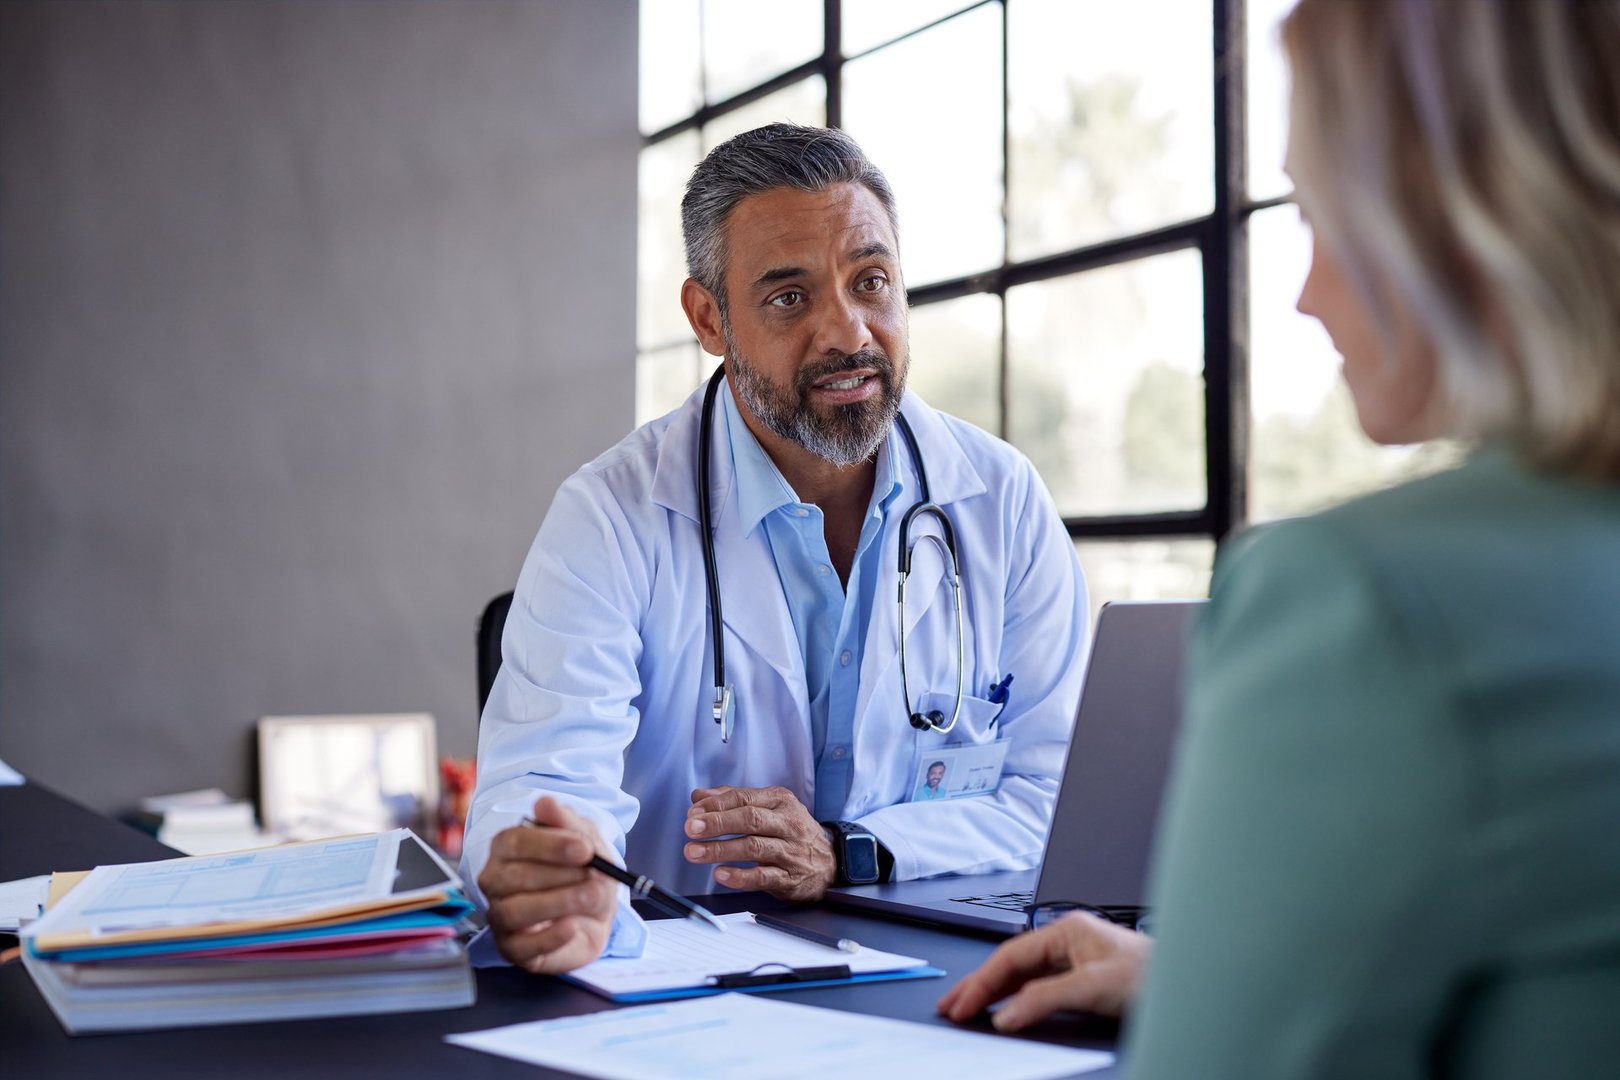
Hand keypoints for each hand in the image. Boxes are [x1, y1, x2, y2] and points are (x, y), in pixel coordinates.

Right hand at [477, 795, 618, 974]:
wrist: (597, 911)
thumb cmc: (583, 870)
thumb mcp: (585, 840)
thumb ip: (566, 822)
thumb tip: (544, 802)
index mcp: (507, 848)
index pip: (513, 842)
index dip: (550, 845)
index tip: (585, 848)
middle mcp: (496, 882)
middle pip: (513, 877)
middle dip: (559, 875)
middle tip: (594, 876)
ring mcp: (501, 917)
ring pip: (514, 911)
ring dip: (559, 903)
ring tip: (592, 897)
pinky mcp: (514, 949)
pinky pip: (522, 946)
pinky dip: (551, 936)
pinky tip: (573, 926)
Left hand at [684, 785, 836, 901]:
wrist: (830, 864)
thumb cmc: (791, 833)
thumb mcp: (769, 808)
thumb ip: (733, 800)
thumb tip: (699, 796)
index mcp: (780, 801)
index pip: (744, 798)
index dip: (716, 805)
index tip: (693, 812)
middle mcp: (787, 823)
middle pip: (750, 819)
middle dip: (717, 823)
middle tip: (691, 828)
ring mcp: (790, 851)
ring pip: (754, 847)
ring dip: (721, 850)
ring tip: (694, 852)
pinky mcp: (790, 878)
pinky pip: (763, 877)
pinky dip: (740, 877)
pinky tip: (720, 875)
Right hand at [937, 911, 1151, 1030]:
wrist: (1191, 983)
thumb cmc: (1153, 975)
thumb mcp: (1094, 988)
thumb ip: (1045, 999)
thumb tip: (1005, 1014)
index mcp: (1066, 929)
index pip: (1010, 956)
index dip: (982, 981)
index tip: (962, 1005)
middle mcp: (1068, 939)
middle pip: (1012, 963)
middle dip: (979, 984)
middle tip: (951, 1005)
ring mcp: (1075, 957)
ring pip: (1023, 975)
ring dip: (994, 992)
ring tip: (967, 1007)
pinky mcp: (1083, 976)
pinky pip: (1039, 986)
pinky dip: (1017, 998)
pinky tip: (1004, 1009)